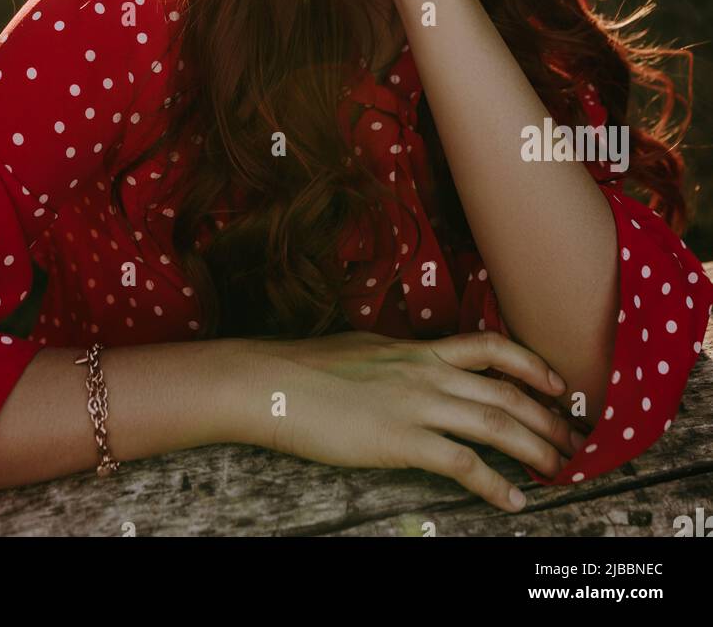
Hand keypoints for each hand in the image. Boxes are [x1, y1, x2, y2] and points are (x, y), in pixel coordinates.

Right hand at [238, 328, 586, 513]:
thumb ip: (400, 359)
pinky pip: (462, 463)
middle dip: (546, 418)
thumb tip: (416, 365)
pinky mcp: (401, 440)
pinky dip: (494, 483)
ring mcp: (416, 404)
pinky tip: (512, 500)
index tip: (557, 383)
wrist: (273, 381)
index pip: (489, 347)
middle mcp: (426, 372)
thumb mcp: (365, 349)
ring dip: (534, 449)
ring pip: (494, 424)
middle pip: (504, 392)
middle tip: (573, 440)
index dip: (530, 364)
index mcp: (418, 349)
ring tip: (559, 471)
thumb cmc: (309, 367)